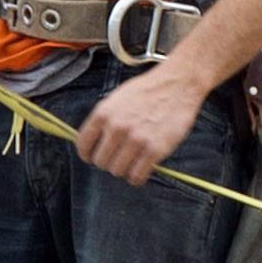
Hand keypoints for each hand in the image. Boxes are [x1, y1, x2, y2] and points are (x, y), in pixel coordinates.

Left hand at [78, 64, 214, 185]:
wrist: (177, 85)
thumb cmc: (147, 90)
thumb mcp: (116, 98)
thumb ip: (103, 119)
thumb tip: (92, 141)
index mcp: (103, 114)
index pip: (83, 145)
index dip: (87, 155)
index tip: (92, 157)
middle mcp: (117, 128)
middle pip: (100, 162)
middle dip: (108, 162)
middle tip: (118, 158)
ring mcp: (136, 140)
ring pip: (117, 171)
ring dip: (123, 169)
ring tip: (132, 162)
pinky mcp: (155, 150)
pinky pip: (137, 176)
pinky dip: (137, 177)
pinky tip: (141, 170)